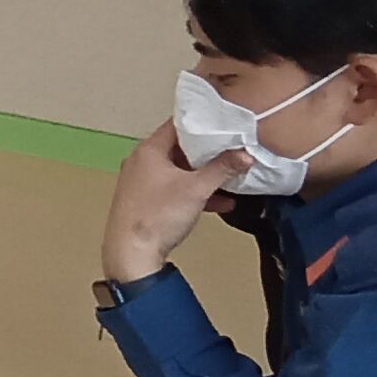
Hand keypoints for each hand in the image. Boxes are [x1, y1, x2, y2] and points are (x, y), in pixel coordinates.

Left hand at [102, 122, 252, 285]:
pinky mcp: (146, 202)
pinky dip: (195, 193)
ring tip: (231, 176)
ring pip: (180, 171)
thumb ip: (223, 168)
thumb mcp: (197, 188)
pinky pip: (175, 190)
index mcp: (149, 150)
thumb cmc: (156, 217)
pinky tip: (221, 202)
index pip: (178, 124)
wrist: (131, 255)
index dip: (203, 121)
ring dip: (205, 175)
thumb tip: (245, 154)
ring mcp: (142, 183)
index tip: (225, 121)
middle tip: (233, 148)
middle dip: (208, 151)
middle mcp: (142, 162)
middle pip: (180, 148)